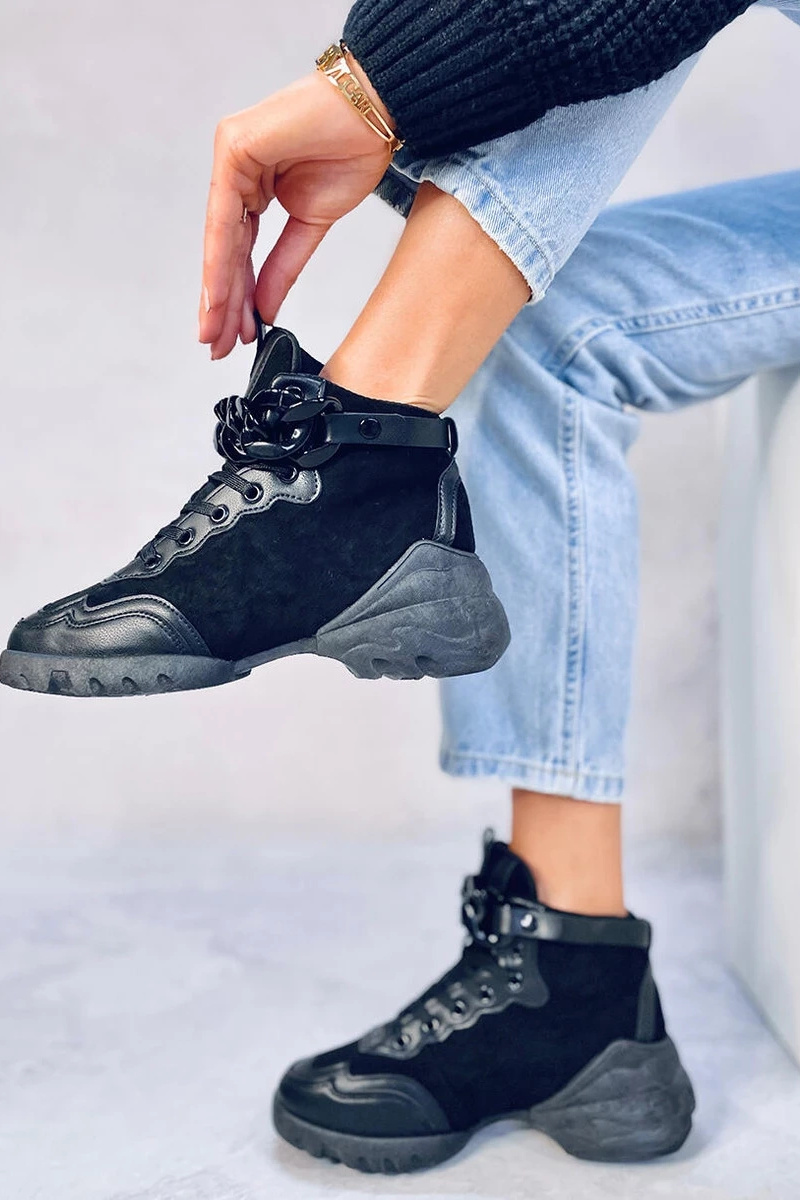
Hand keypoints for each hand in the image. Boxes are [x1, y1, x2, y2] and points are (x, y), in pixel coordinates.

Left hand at [198, 68, 393, 359]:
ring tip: (217, 332)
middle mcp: (237, 171)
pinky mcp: (233, 148)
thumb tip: (265, 308)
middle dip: (223, 303)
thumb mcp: (313, 223)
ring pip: (220, 239)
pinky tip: (220, 295)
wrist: (376, 110)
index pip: (239, 251)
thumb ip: (284, 266)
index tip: (233, 336)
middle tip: (216, 345)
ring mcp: (232, 158)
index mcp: (254, 184)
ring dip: (219, 290)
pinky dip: (221, 259)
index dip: (236, 297)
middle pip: (225, 250)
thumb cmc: (353, 150)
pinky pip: (225, 216)